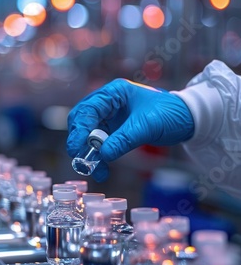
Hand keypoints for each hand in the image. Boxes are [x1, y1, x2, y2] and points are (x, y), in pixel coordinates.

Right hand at [67, 79, 194, 181]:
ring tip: (93, 170)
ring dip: (88, 153)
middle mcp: (109, 103)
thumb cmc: (171, 113)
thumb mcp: (147, 126)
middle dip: (80, 140)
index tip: (76, 147)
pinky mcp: (116, 131)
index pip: (89, 109)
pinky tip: (102, 171)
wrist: (188, 119)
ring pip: (90, 135)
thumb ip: (124, 139)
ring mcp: (111, 117)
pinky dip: (99, 157)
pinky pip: (101, 144)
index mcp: (114, 93)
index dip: (80, 129)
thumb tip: (103, 154)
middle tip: (79, 158)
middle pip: (83, 121)